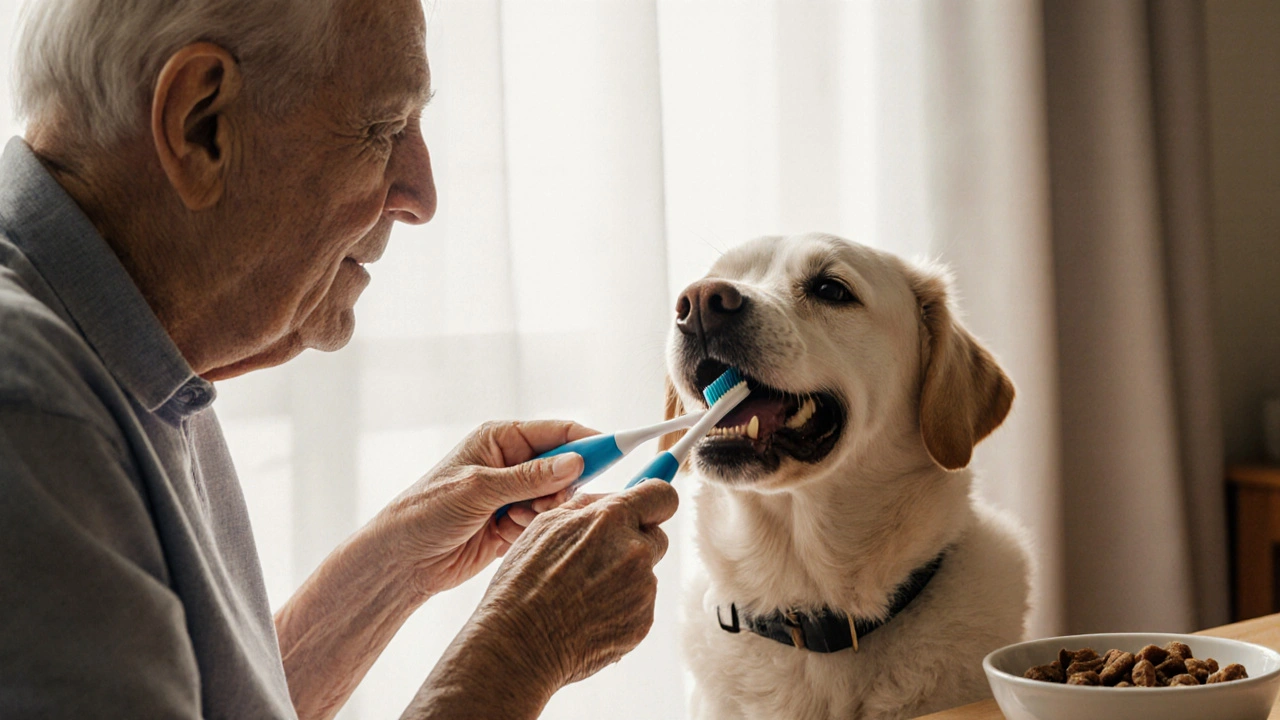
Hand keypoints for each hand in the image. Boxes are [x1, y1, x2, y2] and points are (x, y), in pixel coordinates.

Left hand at [370, 420, 595, 599]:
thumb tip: (576, 462)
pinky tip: (509, 537)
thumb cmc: (426, 513)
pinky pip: (547, 523)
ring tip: (514, 523)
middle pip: (567, 467)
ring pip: (560, 499)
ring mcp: (515, 494)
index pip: (559, 432)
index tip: (622, 453)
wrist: (402, 561)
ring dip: (546, 513)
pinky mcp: (515, 524)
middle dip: (563, 488)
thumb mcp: (477, 490)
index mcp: (501, 439)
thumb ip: (529, 477)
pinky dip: (537, 531)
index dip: (591, 442)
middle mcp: (512, 463)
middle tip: (545, 506)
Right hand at [464, 479, 678, 695]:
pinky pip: (640, 605)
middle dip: (636, 542)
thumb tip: (613, 499)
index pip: (662, 496)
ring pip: (644, 574)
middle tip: (600, 558)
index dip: (655, 501)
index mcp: (612, 520)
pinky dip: (620, 607)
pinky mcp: (643, 622)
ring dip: (624, 578)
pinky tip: (587, 616)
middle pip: (656, 537)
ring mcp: (642, 589)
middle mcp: (634, 551)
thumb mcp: (546, 526)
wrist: (519, 644)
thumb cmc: (524, 582)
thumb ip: (588, 507)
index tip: (648, 509)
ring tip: (582, 595)